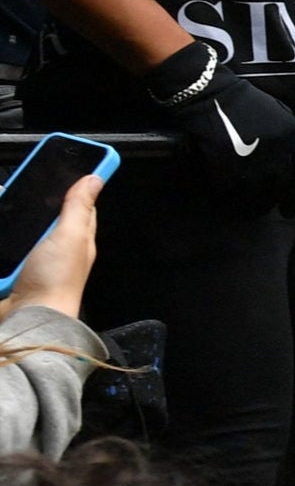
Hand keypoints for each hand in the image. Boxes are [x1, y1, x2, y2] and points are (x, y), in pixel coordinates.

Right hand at [7, 173, 99, 318]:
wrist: (28, 319)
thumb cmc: (55, 281)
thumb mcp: (71, 236)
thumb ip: (79, 208)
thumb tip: (95, 178)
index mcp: (75, 239)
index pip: (77, 206)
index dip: (71, 185)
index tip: (61, 165)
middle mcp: (55, 249)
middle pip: (42, 216)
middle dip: (30, 202)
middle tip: (16, 186)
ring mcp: (31, 260)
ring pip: (19, 230)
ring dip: (11, 220)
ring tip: (2, 199)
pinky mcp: (12, 270)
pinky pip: (5, 248)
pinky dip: (2, 239)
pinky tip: (1, 234)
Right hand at [148, 42, 294, 214]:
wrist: (208, 91)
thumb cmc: (242, 100)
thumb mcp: (279, 112)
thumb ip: (290, 136)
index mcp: (293, 136)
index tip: (289, 210)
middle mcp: (277, 150)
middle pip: (279, 188)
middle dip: (272, 203)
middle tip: (264, 210)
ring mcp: (251, 158)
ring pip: (255, 194)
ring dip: (250, 206)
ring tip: (245, 211)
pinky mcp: (225, 163)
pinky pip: (229, 189)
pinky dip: (226, 196)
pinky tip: (224, 199)